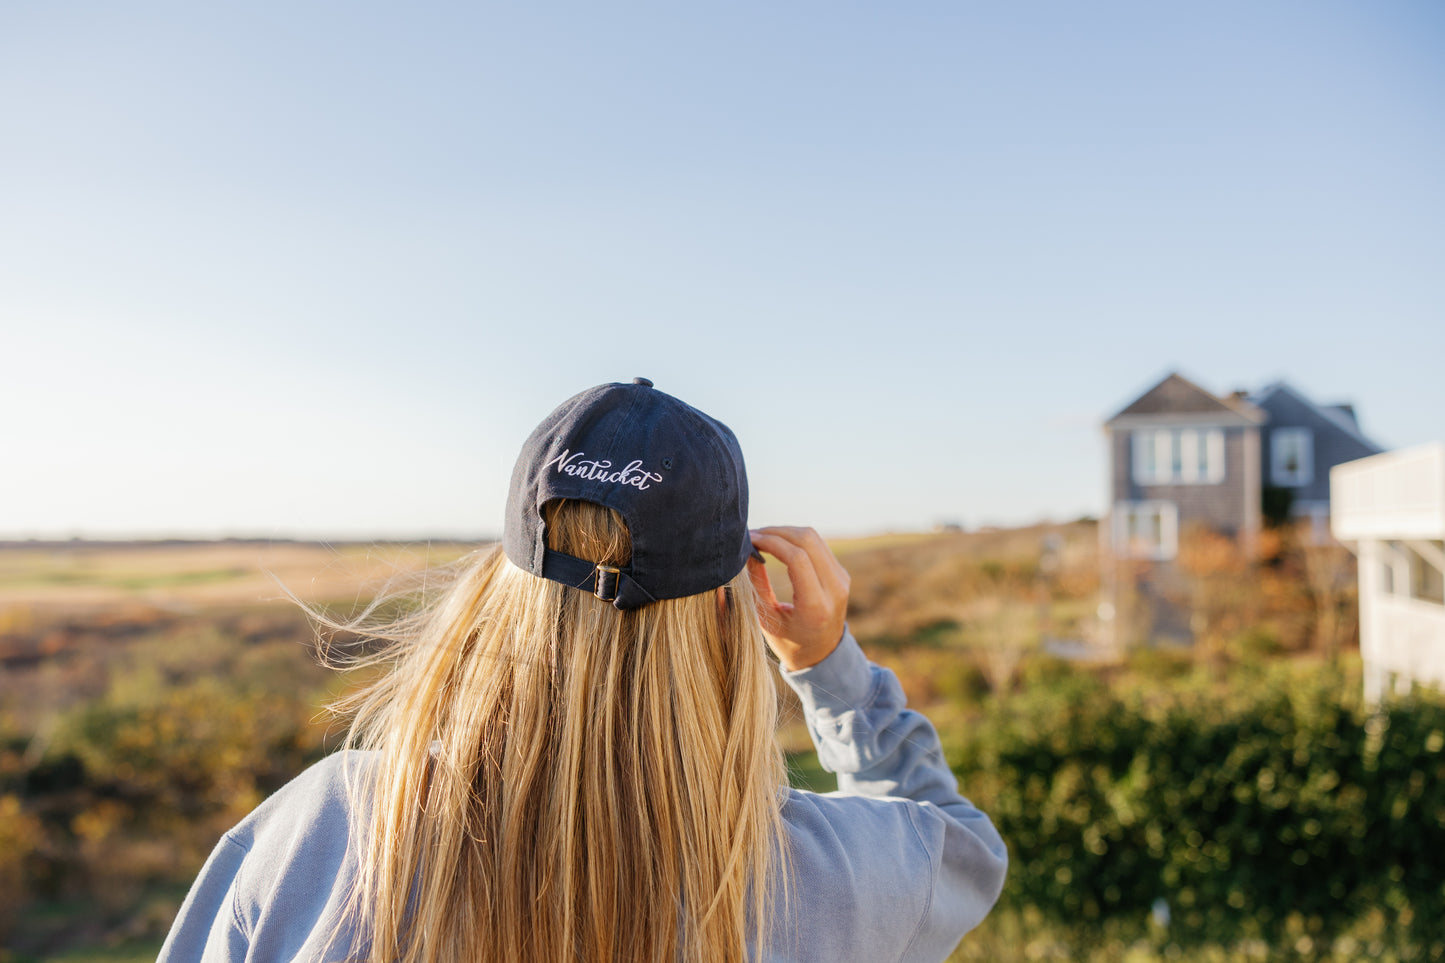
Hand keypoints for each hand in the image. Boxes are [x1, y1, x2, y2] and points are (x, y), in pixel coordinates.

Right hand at [747, 526, 849, 670]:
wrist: (822, 654)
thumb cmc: (788, 642)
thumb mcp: (766, 619)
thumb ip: (756, 585)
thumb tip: (746, 551)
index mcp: (816, 606)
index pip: (797, 558)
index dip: (771, 542)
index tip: (750, 541)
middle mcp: (835, 589)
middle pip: (807, 540)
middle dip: (776, 532)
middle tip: (752, 536)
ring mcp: (842, 579)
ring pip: (813, 537)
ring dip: (785, 532)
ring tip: (761, 538)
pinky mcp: (841, 573)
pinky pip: (817, 544)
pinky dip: (795, 539)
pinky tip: (776, 543)